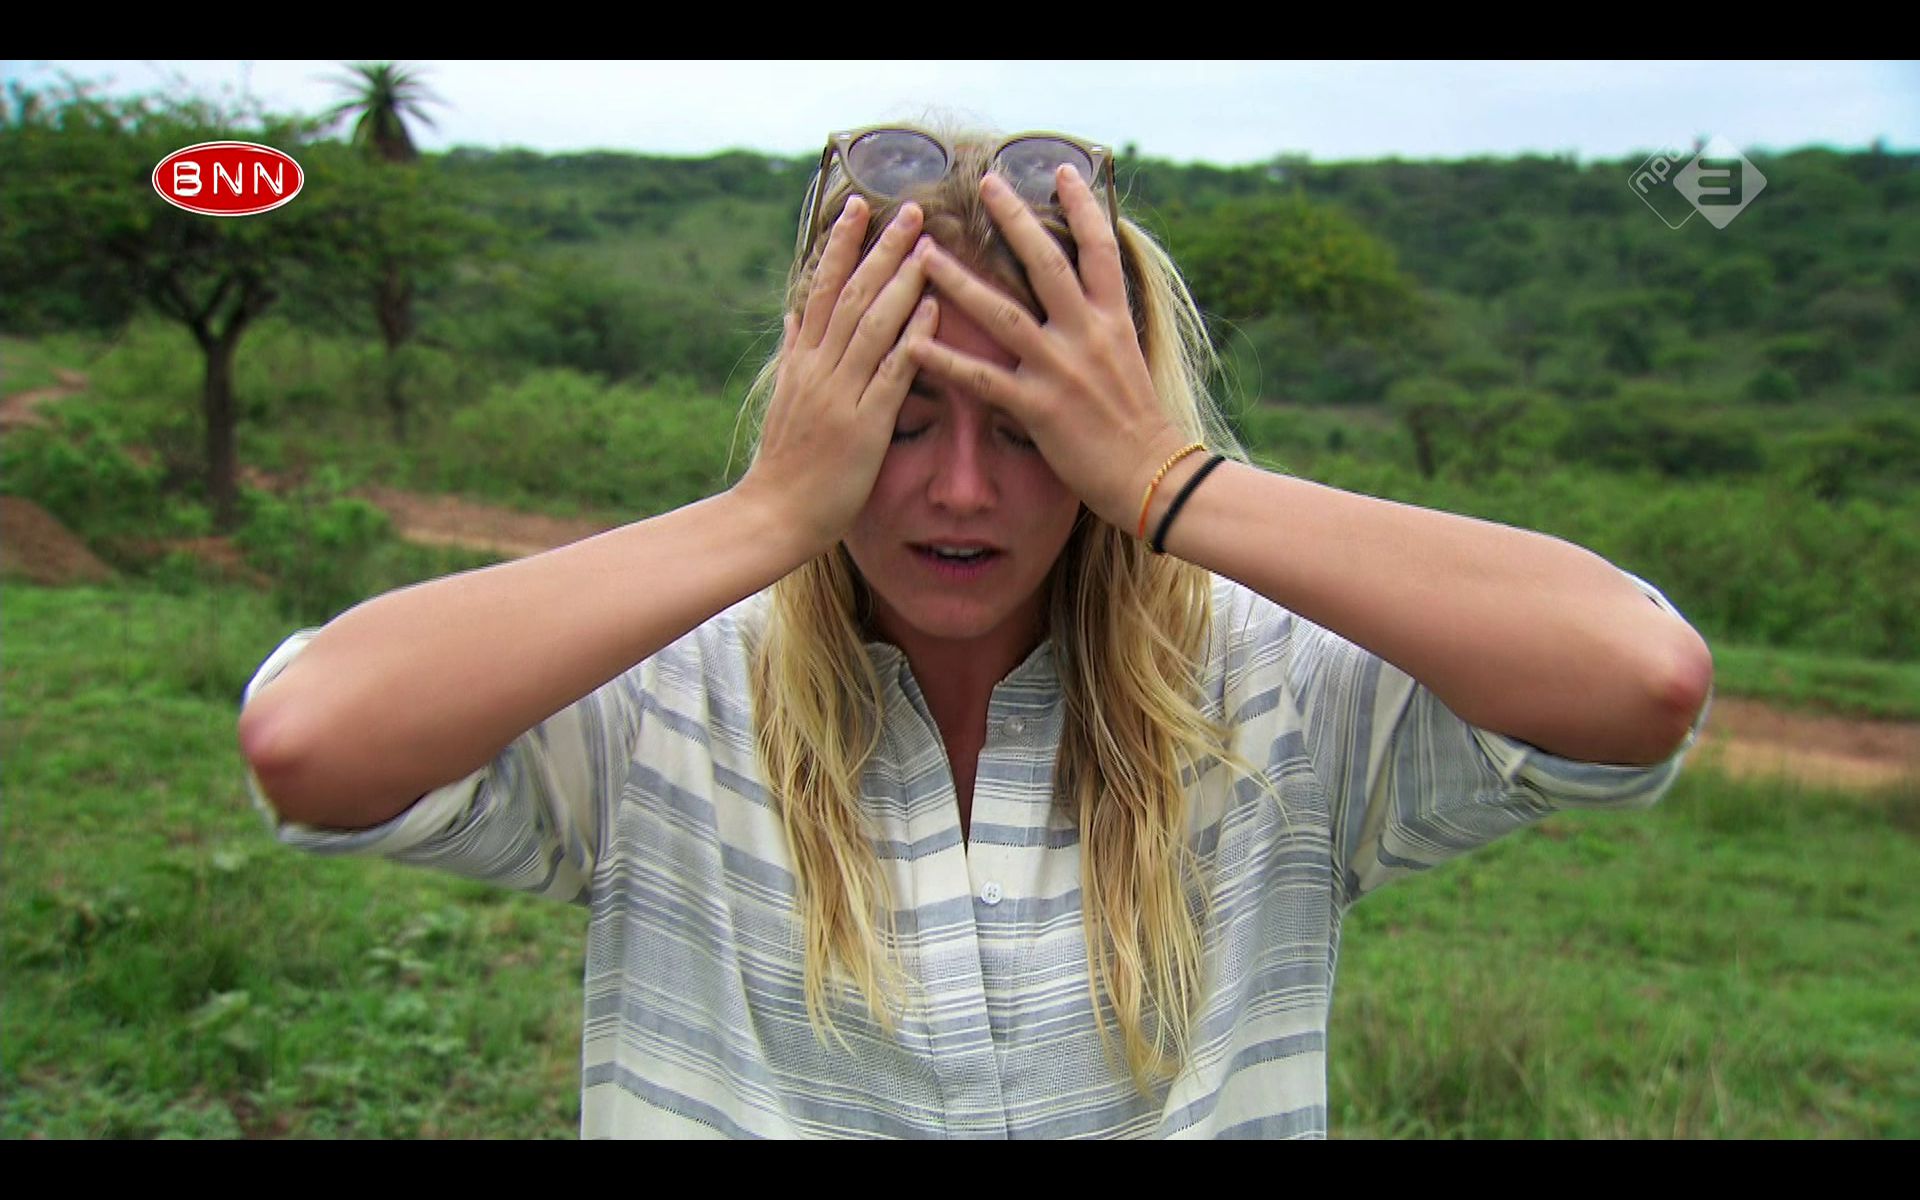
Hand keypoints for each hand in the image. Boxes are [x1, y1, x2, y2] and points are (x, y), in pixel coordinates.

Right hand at [735, 196, 938, 556]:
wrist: (773, 514)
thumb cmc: (784, 462)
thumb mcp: (782, 397)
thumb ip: (793, 352)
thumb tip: (795, 312)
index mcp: (802, 360)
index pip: (824, 288)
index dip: (842, 244)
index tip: (860, 205)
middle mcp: (819, 369)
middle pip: (852, 295)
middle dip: (882, 249)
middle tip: (911, 210)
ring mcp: (840, 395)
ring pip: (872, 325)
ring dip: (902, 281)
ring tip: (928, 245)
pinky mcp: (863, 426)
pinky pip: (890, 373)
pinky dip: (911, 339)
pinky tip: (931, 310)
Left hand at [908, 167, 1191, 531]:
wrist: (1152, 474)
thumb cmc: (1139, 423)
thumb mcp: (1129, 359)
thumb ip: (1102, 326)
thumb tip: (1085, 299)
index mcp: (1113, 320)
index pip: (1100, 249)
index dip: (1082, 207)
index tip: (1061, 171)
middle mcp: (1087, 335)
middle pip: (1047, 263)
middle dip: (1015, 220)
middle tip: (985, 184)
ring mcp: (1061, 369)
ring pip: (1002, 312)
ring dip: (959, 281)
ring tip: (924, 254)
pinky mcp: (1039, 408)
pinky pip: (982, 379)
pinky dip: (946, 361)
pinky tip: (913, 343)